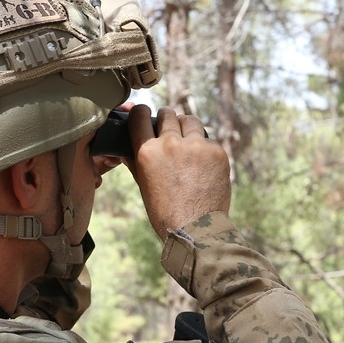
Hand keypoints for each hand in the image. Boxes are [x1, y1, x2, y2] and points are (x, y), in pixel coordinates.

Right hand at [126, 105, 230, 239]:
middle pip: (168, 115)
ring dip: (187, 127)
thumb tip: (126, 148)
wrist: (196, 229)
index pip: (141, 116)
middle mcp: (170, 144)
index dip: (143, 113)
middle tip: (169, 129)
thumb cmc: (165, 212)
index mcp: (147, 152)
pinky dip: (204, 147)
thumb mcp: (143, 186)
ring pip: (190, 121)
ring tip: (188, 141)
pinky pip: (208, 139)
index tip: (145, 114)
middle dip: (167, 120)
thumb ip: (136, 161)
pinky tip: (202, 164)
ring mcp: (196, 146)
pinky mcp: (216, 151)